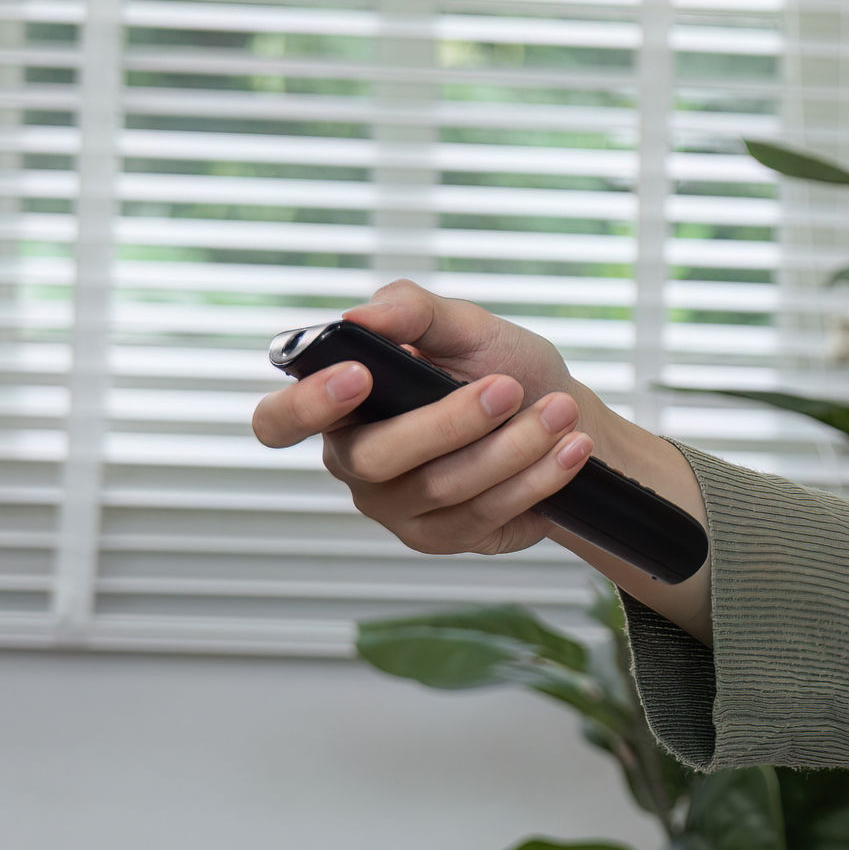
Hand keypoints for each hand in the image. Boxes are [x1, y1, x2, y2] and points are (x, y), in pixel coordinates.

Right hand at [248, 282, 708, 629]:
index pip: (280, 421)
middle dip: (452, 421)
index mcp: (339, 407)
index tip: (360, 374)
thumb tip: (361, 315)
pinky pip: (485, 516)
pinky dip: (535, 478)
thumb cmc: (498, 367)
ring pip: (444, 487)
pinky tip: (568, 451)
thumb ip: (411, 311)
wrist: (561, 418)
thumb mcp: (462, 325)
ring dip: (512, 448)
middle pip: (380, 457)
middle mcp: (356, 462)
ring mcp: (397, 508)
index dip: (307, 405)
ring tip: (561, 414)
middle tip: (508, 388)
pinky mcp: (444, 538)